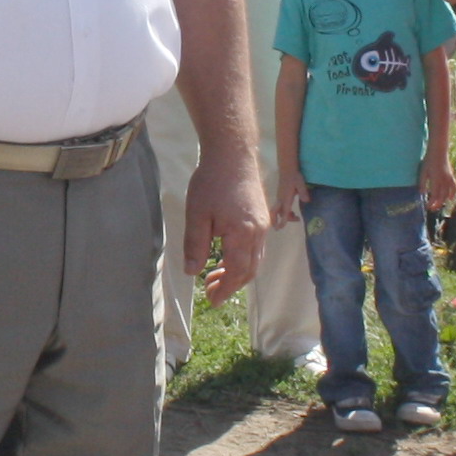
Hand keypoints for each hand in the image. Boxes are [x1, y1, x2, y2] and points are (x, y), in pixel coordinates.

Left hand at [182, 147, 267, 301]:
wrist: (233, 154)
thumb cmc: (212, 182)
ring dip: (237, 274)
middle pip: (249, 270)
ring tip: (214, 277)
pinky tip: (226, 258)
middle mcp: (258, 233)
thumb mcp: (197, 215)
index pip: (237, 272)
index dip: (225, 290)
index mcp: (243, 235)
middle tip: (211, 293)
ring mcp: (263, 225)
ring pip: (255, 260)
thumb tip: (192, 272)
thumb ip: (196, 245)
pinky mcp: (261, 217)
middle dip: (231, 286)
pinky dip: (243, 260)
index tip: (212, 301)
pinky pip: (256, 248)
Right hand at [271, 177, 304, 228]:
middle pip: (275, 213)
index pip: (283, 211)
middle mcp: (280, 199)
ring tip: (296, 217)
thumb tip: (306, 201)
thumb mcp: (301, 183)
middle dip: (275, 221)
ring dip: (284, 217)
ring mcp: (279, 198)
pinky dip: (285, 213)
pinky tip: (293, 212)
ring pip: (278, 211)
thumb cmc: (294, 176)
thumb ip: (303, 192)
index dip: (282, 220)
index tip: (281, 227)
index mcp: (285, 197)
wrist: (287, 169)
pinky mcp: (280, 196)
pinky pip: (280, 207)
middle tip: (279, 228)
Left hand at [422, 155, 455, 212]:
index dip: (431, 203)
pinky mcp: (452, 176)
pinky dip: (453, 194)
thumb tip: (422, 193)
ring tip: (439, 205)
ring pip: (448, 194)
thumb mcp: (423, 171)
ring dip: (443, 201)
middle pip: (442, 197)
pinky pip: (454, 187)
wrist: (439, 151)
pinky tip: (450, 199)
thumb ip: (422, 183)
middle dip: (437, 204)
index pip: (434, 195)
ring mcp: (449, 179)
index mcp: (436, 180)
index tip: (427, 207)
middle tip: (432, 209)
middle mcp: (443, 181)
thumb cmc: (429, 161)